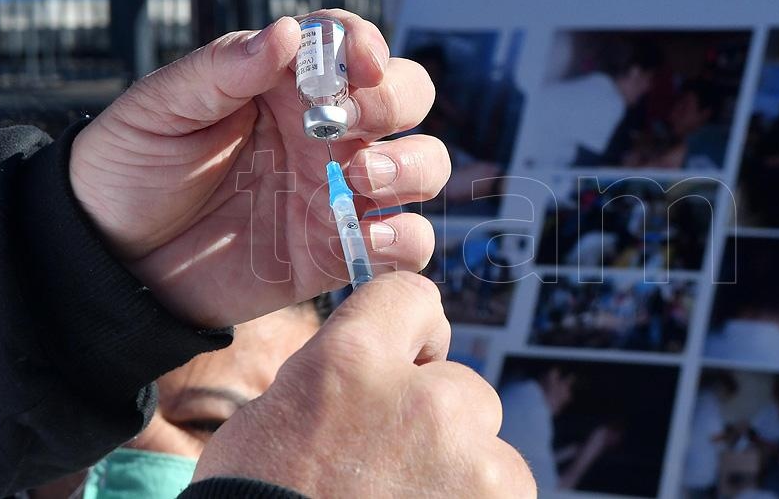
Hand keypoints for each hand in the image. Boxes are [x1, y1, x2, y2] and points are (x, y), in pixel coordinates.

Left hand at [69, 11, 447, 326]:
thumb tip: (285, 32)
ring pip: (424, 164)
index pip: (351, 45)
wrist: (116, 259)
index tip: (359, 64)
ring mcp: (341, 192)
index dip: (367, 45)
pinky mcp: (342, 250)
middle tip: (346, 124)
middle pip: (407, 97)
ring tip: (363, 179)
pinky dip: (405, 239)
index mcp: (287, 86)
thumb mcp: (160, 109)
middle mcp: (327, 133)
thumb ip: (221, 70)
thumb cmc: (132, 169)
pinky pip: (405, 243)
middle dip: (394, 101)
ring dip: (412, 165)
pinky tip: (367, 238)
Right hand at [192, 272, 535, 497]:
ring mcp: (472, 459)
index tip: (412, 361)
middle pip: (460, 385)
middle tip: (391, 468)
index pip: (412, 298)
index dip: (412, 333)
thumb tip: (384, 367)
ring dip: (460, 468)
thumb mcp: (271, 419)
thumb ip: (339, 375)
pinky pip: (506, 487)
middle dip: (435, 420)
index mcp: (350, 362)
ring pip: (487, 443)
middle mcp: (423, 398)